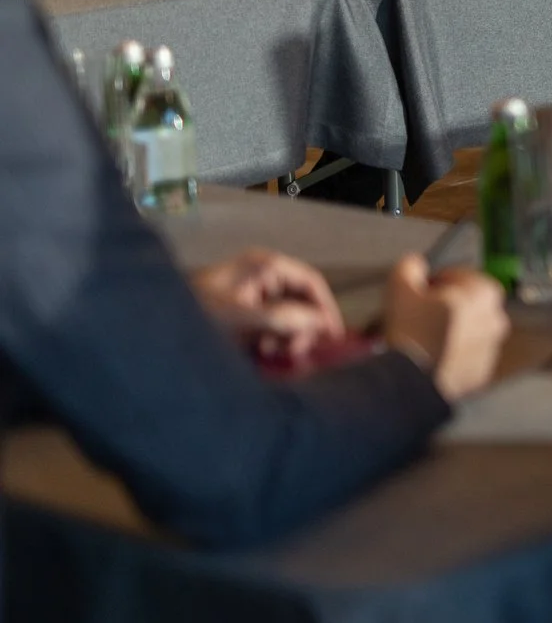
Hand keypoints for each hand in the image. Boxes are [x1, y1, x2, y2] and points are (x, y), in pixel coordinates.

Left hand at [191, 250, 345, 358]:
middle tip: (298, 354)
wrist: (145, 329)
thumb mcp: (239, 320)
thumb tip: (320, 324)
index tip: (334, 339)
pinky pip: (265, 324)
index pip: (311, 281)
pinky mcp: (235, 311)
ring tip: (274, 356)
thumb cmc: (192, 318)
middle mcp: (258, 275)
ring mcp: (246, 292)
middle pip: (299, 298)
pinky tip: (260, 355)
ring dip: (286, 336)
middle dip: (303, 327)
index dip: (326, 309)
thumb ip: (282, 319)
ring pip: (284, 314)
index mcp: (263, 267)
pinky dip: (269, 340)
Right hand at [380, 255, 510, 402]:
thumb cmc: (411, 331)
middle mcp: (495, 320)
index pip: (464, 277)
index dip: (440, 281)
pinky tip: (429, 356)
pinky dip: (451, 355)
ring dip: (449, 331)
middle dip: (447, 306)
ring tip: (422, 337)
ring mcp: (490, 349)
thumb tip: (414, 264)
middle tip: (421, 313)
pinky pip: (464, 358)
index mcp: (485, 294)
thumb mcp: (401, 287)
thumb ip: (409, 267)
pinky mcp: (480, 374)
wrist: (412, 379)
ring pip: (467, 333)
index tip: (425, 289)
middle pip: (468, 306)